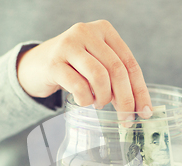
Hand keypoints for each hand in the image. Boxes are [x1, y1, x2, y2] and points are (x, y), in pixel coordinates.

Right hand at [17, 20, 151, 119]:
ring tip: (99, 103)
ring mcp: (68, 45)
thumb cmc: (74, 67)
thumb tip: (140, 107)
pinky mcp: (54, 63)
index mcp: (104, 30)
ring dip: (104, 98)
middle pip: (117, 70)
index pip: (130, 63)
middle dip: (125, 99)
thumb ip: (117, 79)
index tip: (146, 111)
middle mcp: (87, 32)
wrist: (36, 65)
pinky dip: (85, 100)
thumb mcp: (98, 64)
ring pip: (100, 76)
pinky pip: (79, 87)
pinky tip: (84, 101)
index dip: (140, 90)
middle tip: (126, 119)